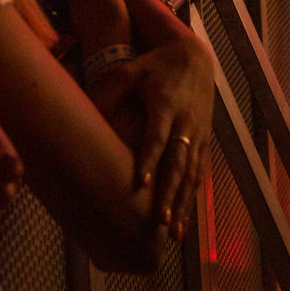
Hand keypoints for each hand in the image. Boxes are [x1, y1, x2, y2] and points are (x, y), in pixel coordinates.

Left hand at [92, 35, 213, 241]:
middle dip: (169, 194)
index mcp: (166, 105)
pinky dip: (192, 199)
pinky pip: (199, 173)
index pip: (157, 137)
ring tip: (173, 234)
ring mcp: (197, 133)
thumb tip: (86, 118)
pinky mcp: (204, 140)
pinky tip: (184, 222)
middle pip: (177, 163)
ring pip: (191, 174)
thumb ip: (109, 92)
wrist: (194, 56)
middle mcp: (185, 122)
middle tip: (159, 223)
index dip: (150, 160)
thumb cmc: (154, 65)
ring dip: (182, 204)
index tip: (141, 184)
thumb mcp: (130, 70)